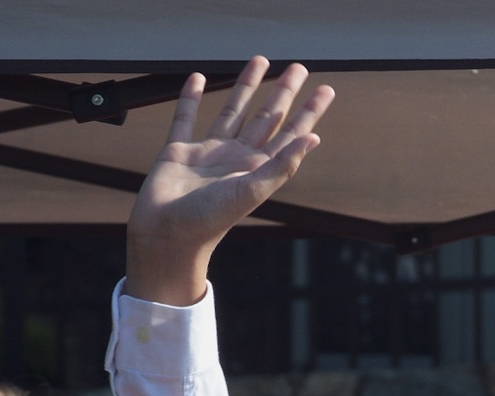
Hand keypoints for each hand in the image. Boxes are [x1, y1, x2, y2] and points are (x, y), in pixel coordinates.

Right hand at [127, 58, 333, 305]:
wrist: (169, 235)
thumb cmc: (211, 220)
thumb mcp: (252, 191)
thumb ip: (282, 165)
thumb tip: (313, 138)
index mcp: (257, 169)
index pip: (290, 135)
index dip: (308, 113)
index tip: (325, 91)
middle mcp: (236, 159)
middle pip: (266, 118)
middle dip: (283, 93)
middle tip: (299, 68)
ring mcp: (209, 154)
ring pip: (232, 111)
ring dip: (245, 87)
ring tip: (258, 61)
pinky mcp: (179, 151)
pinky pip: (186, 117)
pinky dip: (191, 98)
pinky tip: (198, 79)